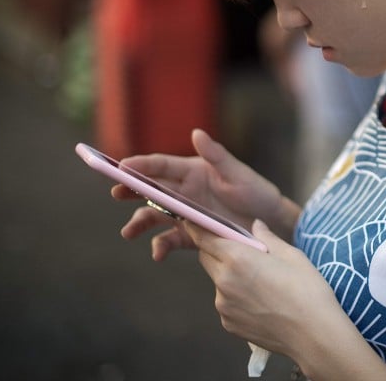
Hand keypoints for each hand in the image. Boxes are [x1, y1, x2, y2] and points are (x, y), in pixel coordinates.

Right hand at [114, 129, 284, 260]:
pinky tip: (158, 253)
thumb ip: (216, 155)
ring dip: (140, 222)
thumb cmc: (256, 191)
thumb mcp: (237, 173)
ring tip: (129, 232)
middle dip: (131, 191)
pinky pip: (170, 239)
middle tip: (116, 194)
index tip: (121, 167)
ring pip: (155, 215)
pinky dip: (161, 245)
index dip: (140, 165)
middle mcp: (185, 191)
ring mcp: (186, 213)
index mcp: (193, 171)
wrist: (270, 223)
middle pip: (151, 189)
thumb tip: (196, 133)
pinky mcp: (192, 234)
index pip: (161, 166)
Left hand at [189, 219, 344, 360]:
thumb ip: (267, 238)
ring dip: (229, 274)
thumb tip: (256, 225)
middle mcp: (224, 281)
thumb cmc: (307, 291)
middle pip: (207, 257)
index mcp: (238, 258)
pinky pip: (225, 302)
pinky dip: (235, 297)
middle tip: (243, 250)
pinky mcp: (228, 323)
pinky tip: (261, 301)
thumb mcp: (291, 255)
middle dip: (217, 249)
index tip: (195, 221)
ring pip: (217, 280)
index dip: (197, 227)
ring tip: (261, 282)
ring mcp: (223, 305)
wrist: (313, 334)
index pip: (204, 238)